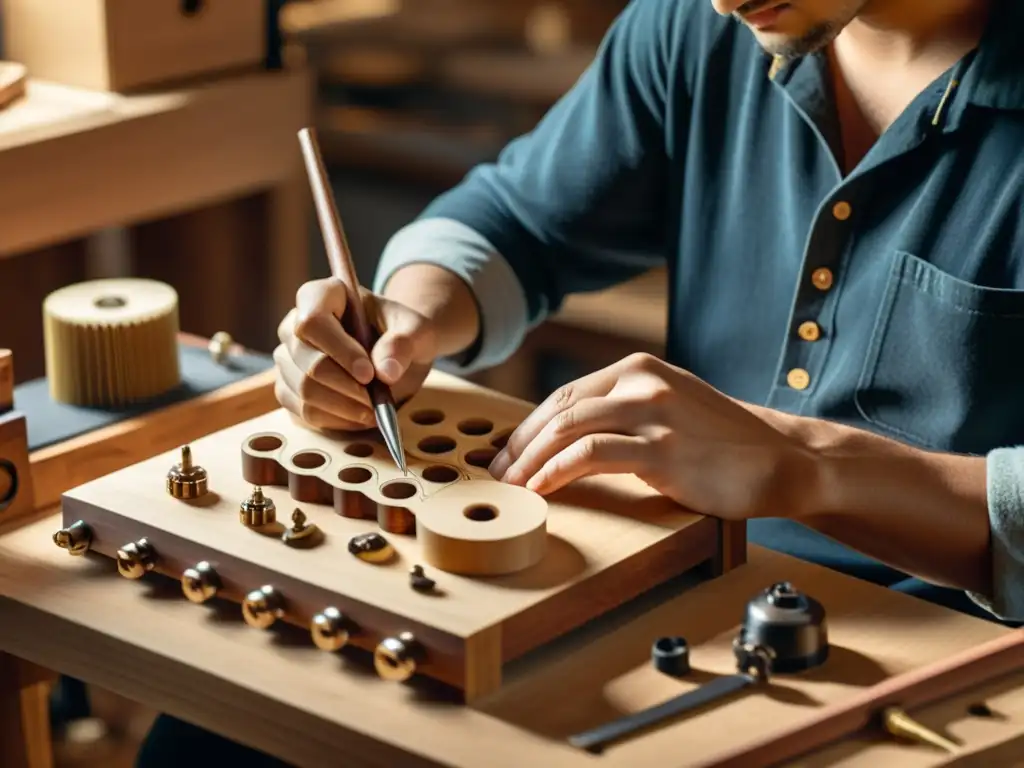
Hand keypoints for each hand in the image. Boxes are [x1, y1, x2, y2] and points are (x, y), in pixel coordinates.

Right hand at [274, 277, 437, 430]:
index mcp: (322, 296)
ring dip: (342, 407)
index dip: (339, 350)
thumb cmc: (403, 332)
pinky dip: (334, 420)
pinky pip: (302, 412)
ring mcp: (288, 359)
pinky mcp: (290, 389)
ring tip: (373, 408)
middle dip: (345, 386)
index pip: (312, 321)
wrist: (396, 352)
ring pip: (302, 390)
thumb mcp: (416, 330)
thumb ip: (403, 344)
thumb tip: (386, 371)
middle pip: (305, 361)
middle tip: (377, 398)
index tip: (369, 374)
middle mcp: (294, 325)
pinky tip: (359, 415)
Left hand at [488, 353, 812, 519]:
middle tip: (496, 475)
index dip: (528, 427)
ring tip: (509, 487)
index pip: (564, 396)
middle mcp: (640, 382)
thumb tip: (566, 439)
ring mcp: (651, 412)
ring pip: (567, 428)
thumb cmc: (722, 444)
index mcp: (636, 369)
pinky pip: (590, 455)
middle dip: (519, 445)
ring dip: (528, 460)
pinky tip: (539, 489)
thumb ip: (622, 413)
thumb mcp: (667, 410)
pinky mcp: (662, 448)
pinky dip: (556, 471)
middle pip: (558, 409)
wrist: (783, 460)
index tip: (506, 454)